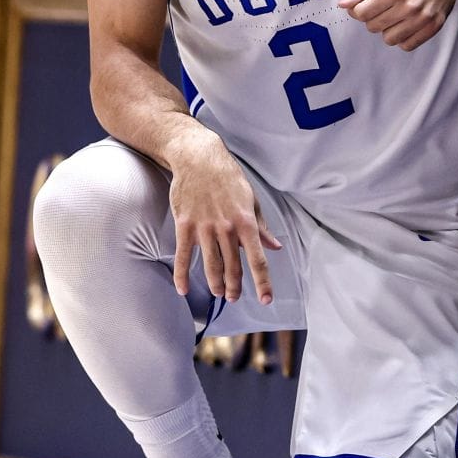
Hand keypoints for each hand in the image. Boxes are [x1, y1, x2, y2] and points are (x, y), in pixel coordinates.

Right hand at [166, 131, 281, 303]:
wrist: (199, 158)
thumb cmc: (228, 178)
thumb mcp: (251, 199)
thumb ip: (262, 227)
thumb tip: (275, 246)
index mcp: (246, 222)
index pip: (257, 259)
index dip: (263, 282)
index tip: (266, 299)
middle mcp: (227, 228)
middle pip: (233, 267)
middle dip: (235, 287)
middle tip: (234, 297)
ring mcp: (204, 227)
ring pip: (210, 265)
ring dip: (215, 284)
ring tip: (219, 293)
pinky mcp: (185, 225)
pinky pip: (183, 255)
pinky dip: (182, 275)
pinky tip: (183, 289)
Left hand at [340, 0, 457, 50]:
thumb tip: (344, 4)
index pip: (361, 13)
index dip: (357, 9)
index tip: (362, 3)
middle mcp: (409, 6)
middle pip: (373, 27)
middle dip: (371, 17)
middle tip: (380, 5)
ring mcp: (423, 18)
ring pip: (389, 39)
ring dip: (386, 28)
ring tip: (393, 14)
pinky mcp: (434, 25)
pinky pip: (409, 45)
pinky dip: (402, 37)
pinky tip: (404, 23)